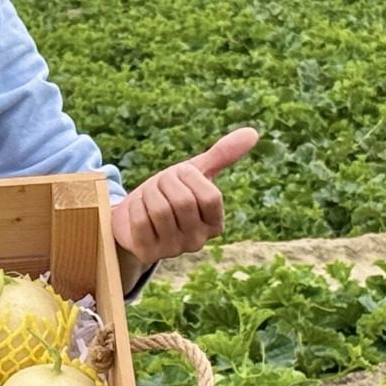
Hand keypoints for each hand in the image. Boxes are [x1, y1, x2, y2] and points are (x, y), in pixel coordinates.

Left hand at [112, 127, 258, 263]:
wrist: (133, 216)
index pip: (211, 197)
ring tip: (149, 196)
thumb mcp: (194, 173)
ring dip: (149, 194)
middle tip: (159, 185)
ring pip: (160, 211)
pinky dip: (135, 206)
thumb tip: (252, 132)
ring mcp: (173, 250)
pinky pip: (140, 221)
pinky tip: (138, 209)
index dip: (189, 178)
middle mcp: (198, 241)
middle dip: (165, 183)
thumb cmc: (169, 193)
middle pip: (183, 202)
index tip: (179, 175)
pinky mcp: (148, 253)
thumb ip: (222, 155)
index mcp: (215, 223)